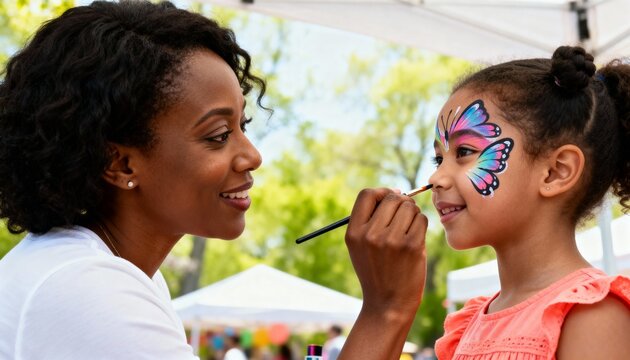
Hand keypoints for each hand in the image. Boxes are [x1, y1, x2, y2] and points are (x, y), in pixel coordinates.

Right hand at [345, 187, 426, 316]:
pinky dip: (421, 225)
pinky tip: (416, 238)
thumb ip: (370, 219)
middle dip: (401, 202)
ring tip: (408, 229)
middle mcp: (370, 234)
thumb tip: (395, 192)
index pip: (366, 194)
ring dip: (413, 214)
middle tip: (404, 216)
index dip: (381, 192)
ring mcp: (391, 240)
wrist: (388, 304)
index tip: (389, 199)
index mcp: (353, 232)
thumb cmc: (377, 271)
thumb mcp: (361, 246)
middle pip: (391, 198)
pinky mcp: (412, 247)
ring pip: (409, 207)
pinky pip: (422, 219)